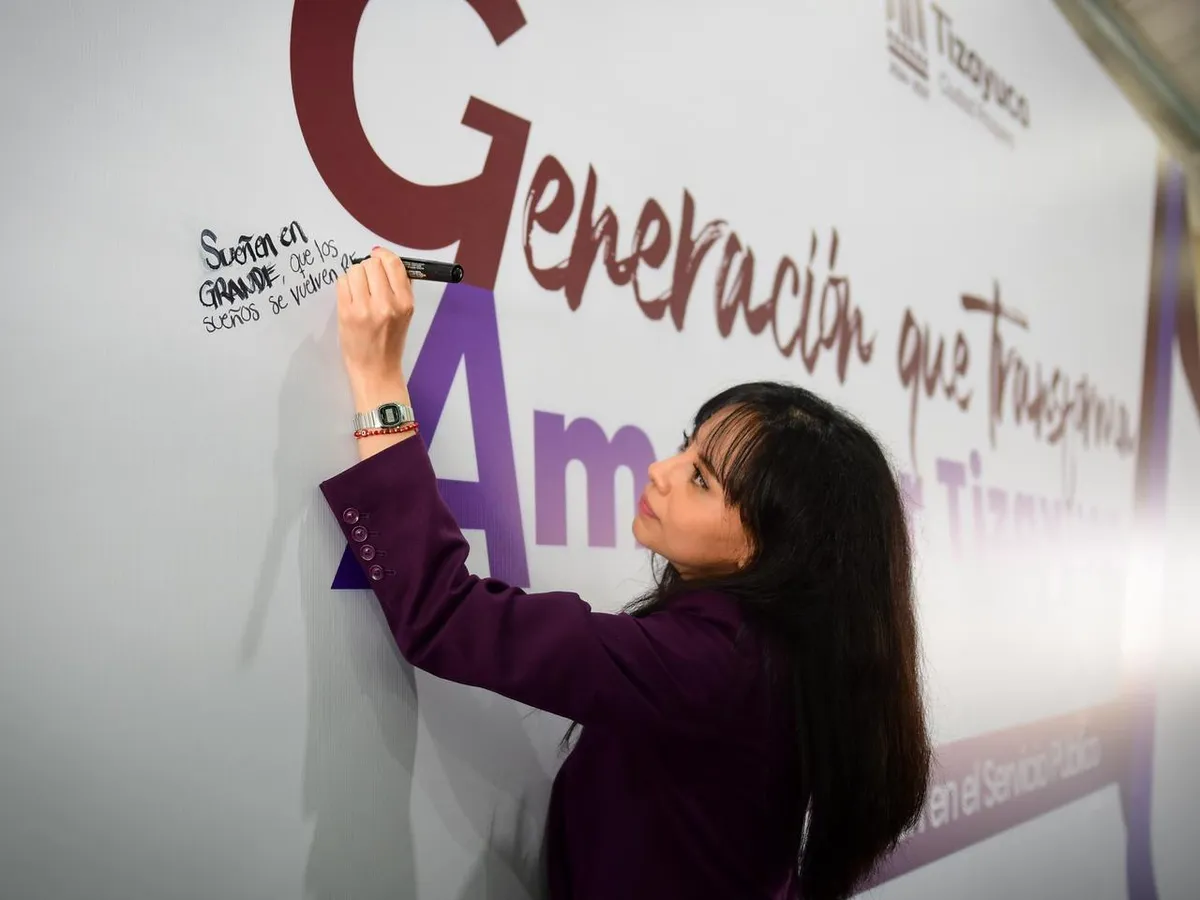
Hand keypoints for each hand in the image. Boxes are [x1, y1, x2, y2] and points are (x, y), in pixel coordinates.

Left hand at [335, 247, 413, 400]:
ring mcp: (365, 308)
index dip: (383, 255)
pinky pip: (342, 282)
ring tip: (359, 291)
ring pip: (355, 270)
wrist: (376, 370)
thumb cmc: (390, 342)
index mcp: (405, 302)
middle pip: (372, 264)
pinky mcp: (347, 313)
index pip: (393, 264)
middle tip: (368, 282)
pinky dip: (345, 285)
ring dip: (355, 276)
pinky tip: (350, 298)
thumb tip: (387, 260)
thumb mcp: (405, 314)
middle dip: (369, 267)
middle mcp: (387, 303)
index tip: (378, 257)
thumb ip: (401, 287)